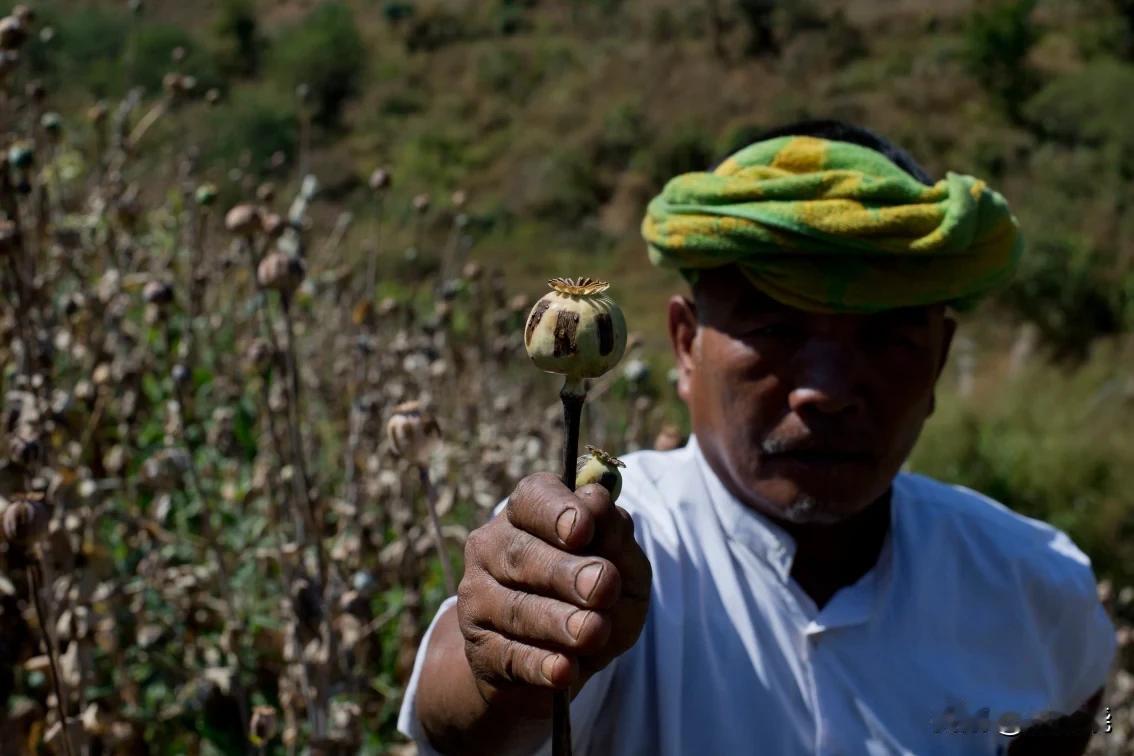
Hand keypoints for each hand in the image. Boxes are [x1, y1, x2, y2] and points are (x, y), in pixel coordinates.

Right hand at [456, 472, 651, 716]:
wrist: (561, 662)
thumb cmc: (595, 598)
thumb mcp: (623, 566)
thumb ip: (616, 536)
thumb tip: (597, 502)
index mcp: (528, 514)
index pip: (534, 498)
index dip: (557, 511)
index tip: (584, 528)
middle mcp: (492, 547)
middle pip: (522, 554)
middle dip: (565, 572)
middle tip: (603, 586)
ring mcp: (478, 598)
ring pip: (515, 607)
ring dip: (557, 621)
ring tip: (594, 632)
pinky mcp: (479, 649)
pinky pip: (509, 655)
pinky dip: (539, 664)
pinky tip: (564, 670)